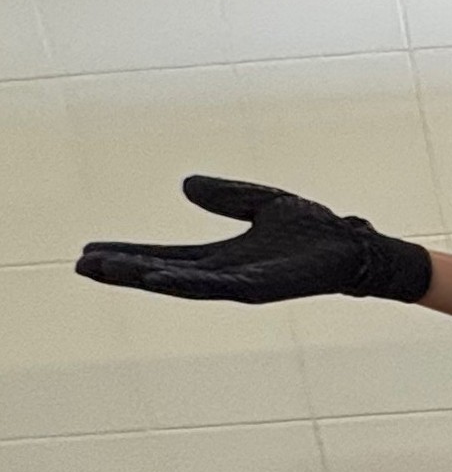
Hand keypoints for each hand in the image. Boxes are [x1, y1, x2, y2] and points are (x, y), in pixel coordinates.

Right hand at [76, 177, 431, 304]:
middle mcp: (223, 274)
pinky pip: (212, 285)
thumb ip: (226, 196)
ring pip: (176, 282)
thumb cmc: (315, 231)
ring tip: (100, 270)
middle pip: (161, 271)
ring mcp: (237, 284)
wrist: (353, 247)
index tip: (91, 250)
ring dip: (138, 277)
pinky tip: (153, 277)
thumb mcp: (261, 204)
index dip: (129, 254)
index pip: (164, 256)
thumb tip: (185, 183)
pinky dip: (181, 282)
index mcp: (222, 256)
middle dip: (121, 269)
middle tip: (79, 265)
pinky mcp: (256, 288)